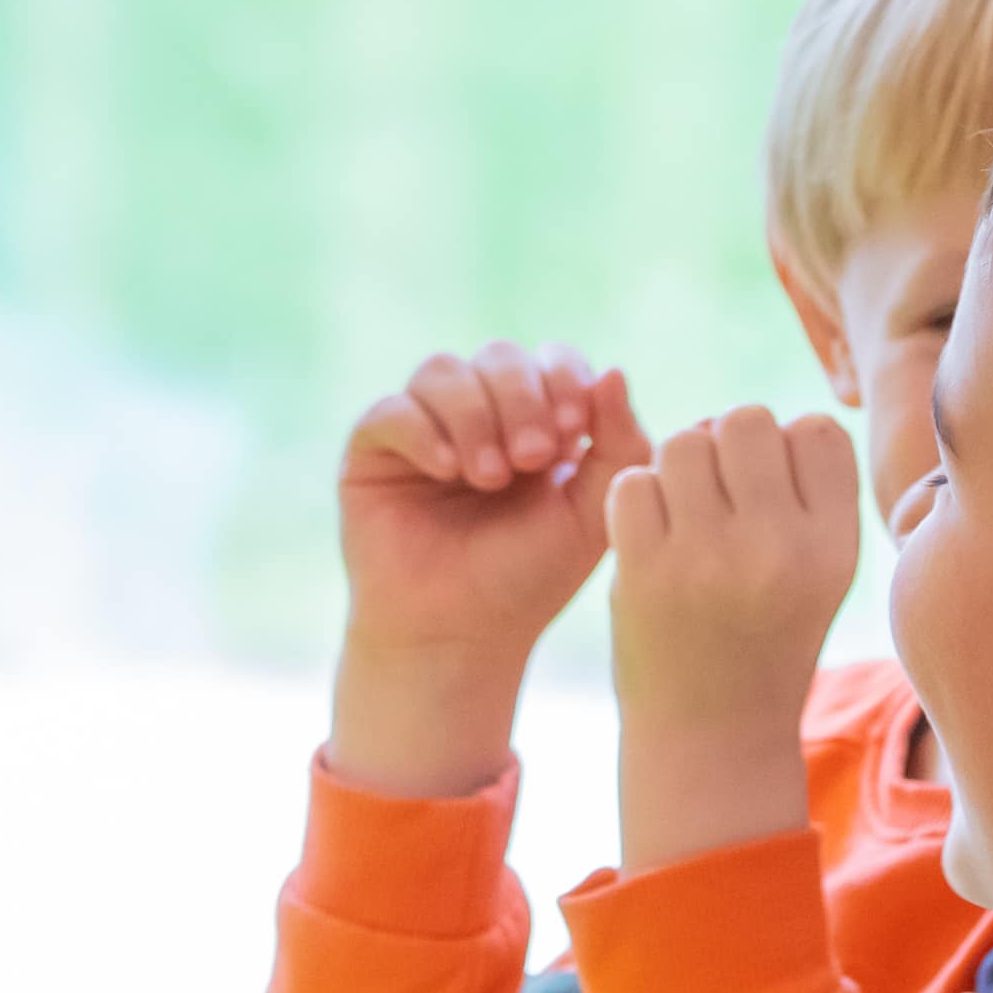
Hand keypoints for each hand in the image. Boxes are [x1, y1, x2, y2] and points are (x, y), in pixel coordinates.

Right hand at [324, 347, 643, 798]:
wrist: (457, 635)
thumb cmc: (528, 580)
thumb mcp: (592, 514)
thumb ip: (619, 445)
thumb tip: (614, 369)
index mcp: (536, 421)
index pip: (551, 360)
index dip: (564, 379)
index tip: (573, 430)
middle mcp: (478, 415)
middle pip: (498, 357)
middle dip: (522, 399)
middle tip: (532, 459)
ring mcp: (423, 428)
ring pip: (442, 370)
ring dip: (474, 414)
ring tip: (488, 477)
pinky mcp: (373, 451)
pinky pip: (390, 409)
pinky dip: (422, 430)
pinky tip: (446, 471)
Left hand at [600, 405, 859, 870]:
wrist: (711, 739)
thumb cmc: (766, 643)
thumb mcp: (818, 576)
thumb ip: (802, 496)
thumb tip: (734, 417)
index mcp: (835, 547)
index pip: (816, 431)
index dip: (787, 446)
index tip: (772, 492)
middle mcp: (779, 547)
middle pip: (746, 421)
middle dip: (727, 443)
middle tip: (717, 495)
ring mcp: (708, 558)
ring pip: (685, 440)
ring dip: (677, 465)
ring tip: (683, 512)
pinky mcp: (645, 571)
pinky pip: (633, 481)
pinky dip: (636, 498)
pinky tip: (650, 535)